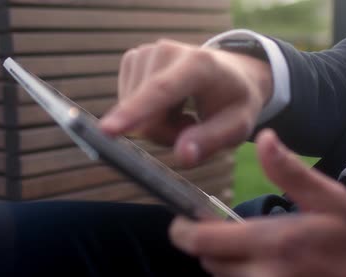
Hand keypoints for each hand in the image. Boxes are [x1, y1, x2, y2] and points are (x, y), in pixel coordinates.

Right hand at [100, 39, 272, 167]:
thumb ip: (211, 141)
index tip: (108, 130)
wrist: (231, 73)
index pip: (161, 91)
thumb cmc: (234, 101)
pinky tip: (168, 105)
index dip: (135, 112)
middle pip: (147, 117)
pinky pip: (128, 106)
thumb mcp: (237, 125)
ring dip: (157, 126)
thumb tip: (183, 156)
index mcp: (199, 65)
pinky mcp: (132, 59)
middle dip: (166, 135)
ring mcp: (146, 52)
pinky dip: (146, 115)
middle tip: (193, 125)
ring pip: (134, 114)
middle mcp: (167, 51)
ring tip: (183, 113)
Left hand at [170, 129, 345, 276]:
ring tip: (263, 263)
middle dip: (216, 245)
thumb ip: (290, 172)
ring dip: (230, 270)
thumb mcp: (330, 201)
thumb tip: (263, 138)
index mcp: (273, 245)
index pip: (200, 241)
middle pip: (208, 260)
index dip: (184, 229)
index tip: (186, 221)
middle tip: (245, 239)